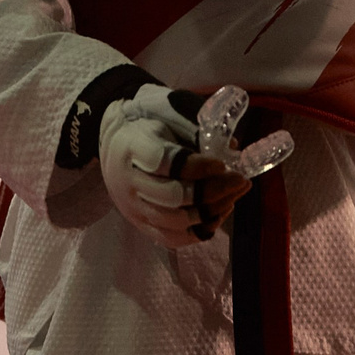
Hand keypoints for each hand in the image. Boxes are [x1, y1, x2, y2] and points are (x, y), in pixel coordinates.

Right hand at [98, 88, 252, 246]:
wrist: (115, 148)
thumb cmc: (147, 127)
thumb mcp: (166, 116)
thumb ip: (196, 130)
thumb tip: (232, 148)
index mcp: (131, 147)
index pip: (164, 163)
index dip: (196, 166)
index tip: (222, 163)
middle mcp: (127, 182)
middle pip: (172, 196)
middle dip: (212, 190)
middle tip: (240, 180)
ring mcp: (132, 208)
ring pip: (175, 221)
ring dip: (211, 210)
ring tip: (234, 195)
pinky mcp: (140, 225)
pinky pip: (172, 238)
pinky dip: (199, 229)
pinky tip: (219, 212)